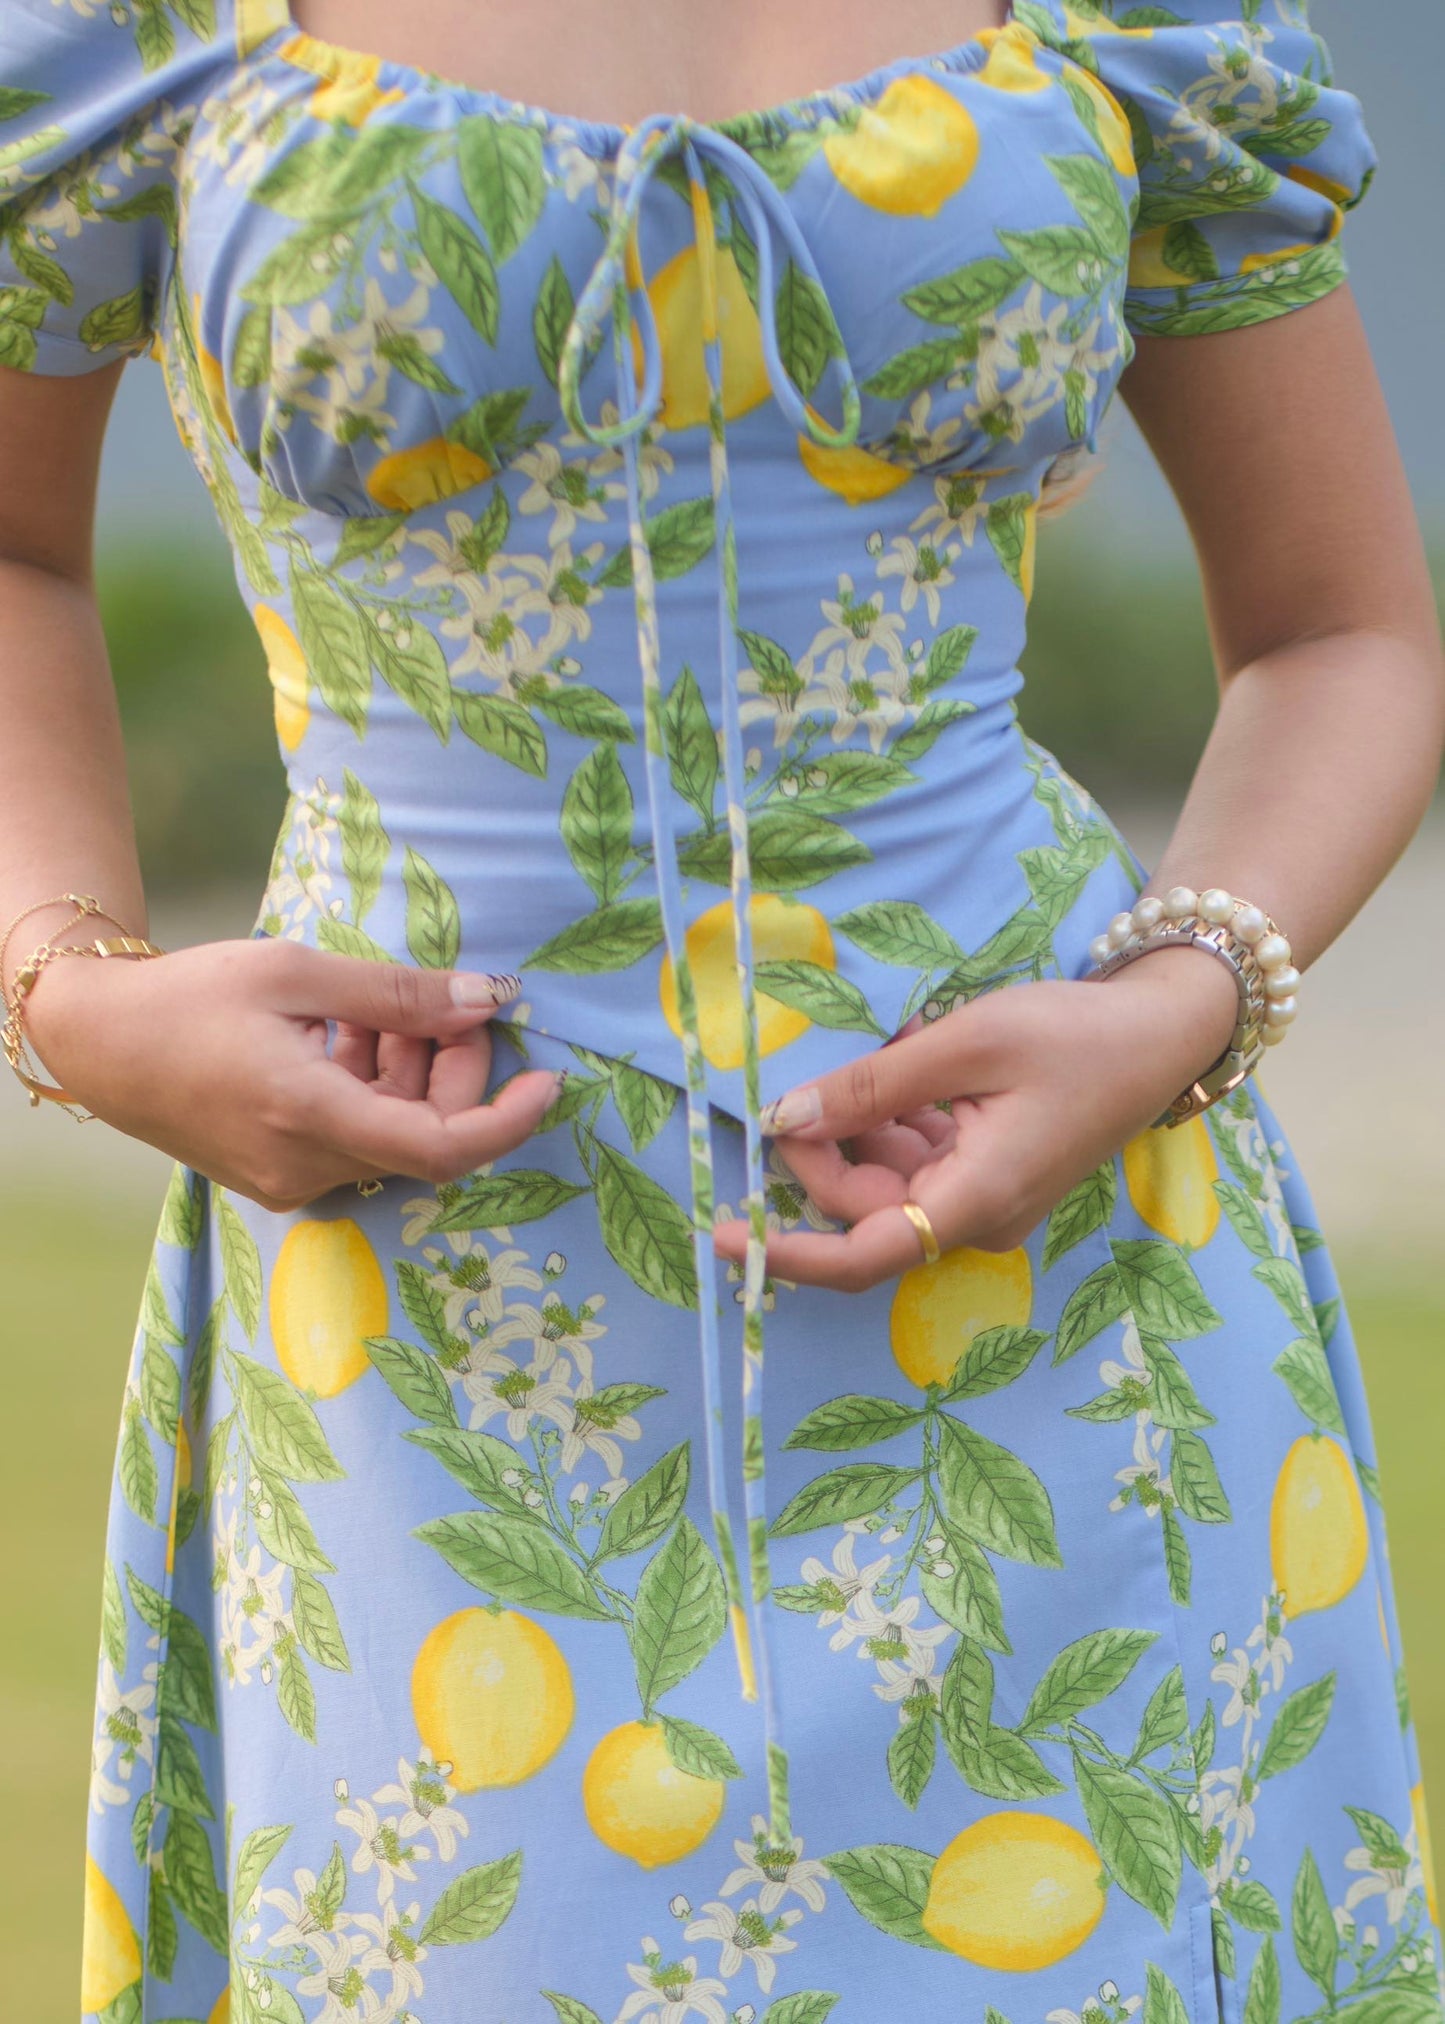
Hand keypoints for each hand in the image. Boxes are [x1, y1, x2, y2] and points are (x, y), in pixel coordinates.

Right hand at [20, 937, 561, 1210]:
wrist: (100, 1040)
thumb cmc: (192, 996)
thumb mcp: (298, 972)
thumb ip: (399, 994)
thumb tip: (488, 999)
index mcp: (308, 1114)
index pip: (440, 1148)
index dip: (507, 1120)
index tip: (549, 1080)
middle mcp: (303, 1164)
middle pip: (422, 1134)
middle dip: (454, 1070)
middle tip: (450, 1004)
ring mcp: (290, 1178)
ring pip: (391, 1134)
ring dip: (410, 1073)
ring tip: (380, 1009)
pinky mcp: (279, 1174)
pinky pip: (356, 1138)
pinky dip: (374, 1088)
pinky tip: (351, 1035)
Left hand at [712, 946, 1240, 1290]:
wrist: (1162, 1032)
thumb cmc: (1074, 1035)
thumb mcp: (964, 1044)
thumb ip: (870, 1087)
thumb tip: (784, 1119)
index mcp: (975, 1200)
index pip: (862, 1255)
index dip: (786, 1253)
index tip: (723, 1235)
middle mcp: (976, 1217)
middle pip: (864, 1208)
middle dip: (819, 1153)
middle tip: (801, 1082)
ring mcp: (984, 1199)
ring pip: (885, 1181)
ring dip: (858, 1127)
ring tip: (878, 1057)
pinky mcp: (987, 1173)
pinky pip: (915, 1160)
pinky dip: (891, 1120)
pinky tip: (903, 1068)